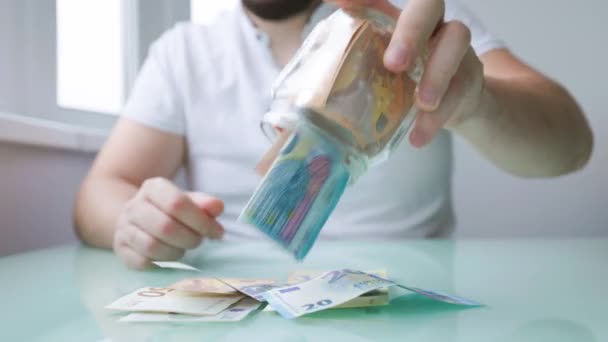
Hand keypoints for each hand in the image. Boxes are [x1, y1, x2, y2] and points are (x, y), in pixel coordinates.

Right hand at [113, 177, 224, 268]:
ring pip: (152, 246)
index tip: (217, 232)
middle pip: (165, 227)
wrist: (137, 218)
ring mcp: (124, 228)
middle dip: (189, 238)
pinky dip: (161, 263)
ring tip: (184, 248)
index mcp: (153, 188)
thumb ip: (205, 204)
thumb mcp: (189, 201)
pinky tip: (169, 257)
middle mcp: (134, 206)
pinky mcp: (120, 249)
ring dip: (176, 252)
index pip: (177, 203)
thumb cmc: (170, 211)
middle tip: (199, 241)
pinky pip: (142, 262)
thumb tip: (218, 207)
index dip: (201, 221)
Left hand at [326, 0, 483, 147]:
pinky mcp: (469, 76)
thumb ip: (344, 80)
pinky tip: (419, 137)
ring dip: (437, 74)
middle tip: (394, 64)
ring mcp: (453, 47)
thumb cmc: (404, 84)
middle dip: (411, 32)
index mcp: (398, 21)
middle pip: (429, 6)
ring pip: (456, 42)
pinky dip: (439, 117)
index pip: (380, 0)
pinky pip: (460, 90)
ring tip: (421, 104)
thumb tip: (291, 107)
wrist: (452, 106)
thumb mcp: (374, 79)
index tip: (336, 0)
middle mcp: (429, 25)